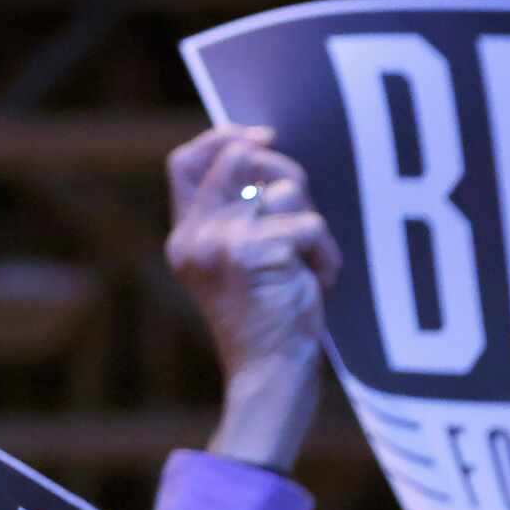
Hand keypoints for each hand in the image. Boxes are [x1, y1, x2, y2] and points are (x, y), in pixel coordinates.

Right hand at [165, 125, 342, 469]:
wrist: (267, 373)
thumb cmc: (264, 317)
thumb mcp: (238, 258)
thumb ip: (237, 211)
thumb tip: (262, 150)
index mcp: (184, 238)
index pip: (184, 161)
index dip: (223, 136)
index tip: (261, 136)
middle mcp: (195, 236)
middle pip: (242, 157)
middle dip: (285, 172)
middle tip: (298, 216)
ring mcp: (222, 243)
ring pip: (286, 188)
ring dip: (310, 223)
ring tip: (303, 264)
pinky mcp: (257, 251)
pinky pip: (312, 223)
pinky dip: (325, 253)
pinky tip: (314, 283)